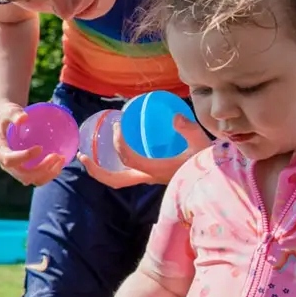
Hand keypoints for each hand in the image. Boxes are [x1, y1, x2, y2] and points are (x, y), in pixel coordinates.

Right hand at [0, 101, 66, 185]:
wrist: (6, 122)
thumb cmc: (7, 115)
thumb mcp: (9, 111)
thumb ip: (14, 115)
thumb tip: (24, 118)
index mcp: (1, 152)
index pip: (10, 160)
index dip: (24, 157)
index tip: (40, 148)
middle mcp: (8, 165)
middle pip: (23, 175)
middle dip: (41, 170)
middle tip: (56, 156)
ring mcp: (18, 169)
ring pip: (33, 179)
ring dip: (49, 174)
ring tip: (61, 159)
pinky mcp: (26, 170)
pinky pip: (39, 177)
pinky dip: (51, 172)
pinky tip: (61, 162)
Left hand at [80, 113, 209, 188]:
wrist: (213, 179)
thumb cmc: (207, 160)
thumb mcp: (201, 142)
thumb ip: (189, 129)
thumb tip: (175, 115)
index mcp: (156, 170)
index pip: (129, 159)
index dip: (118, 143)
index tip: (117, 126)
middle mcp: (148, 178)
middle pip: (115, 180)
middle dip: (96, 170)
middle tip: (82, 155)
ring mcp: (148, 179)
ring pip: (118, 181)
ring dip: (100, 171)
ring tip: (86, 156)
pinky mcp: (150, 176)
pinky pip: (125, 174)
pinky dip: (112, 167)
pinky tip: (108, 152)